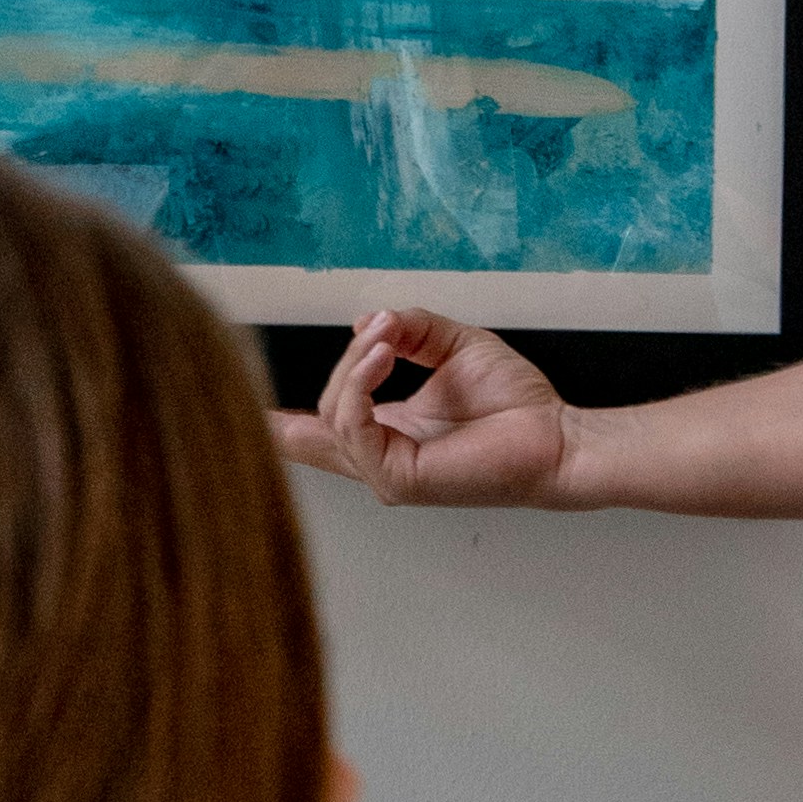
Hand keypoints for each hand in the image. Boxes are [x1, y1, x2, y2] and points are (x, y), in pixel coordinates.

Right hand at [280, 303, 582, 507]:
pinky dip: (359, 384)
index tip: (246, 411)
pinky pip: (353, 428)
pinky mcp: (398, 479)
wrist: (556, 433)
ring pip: (333, 415)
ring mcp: (385, 472)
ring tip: (389, 335)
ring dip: (355, 366)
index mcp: (388, 432)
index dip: (281, 422)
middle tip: (382, 328)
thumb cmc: (515, 400)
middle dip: (343, 365)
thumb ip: (409, 329)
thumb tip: (366, 322)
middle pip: (320, 415)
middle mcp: (380, 456)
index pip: (321, 428)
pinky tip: (381, 355)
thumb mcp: (453, 346)